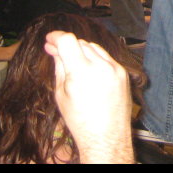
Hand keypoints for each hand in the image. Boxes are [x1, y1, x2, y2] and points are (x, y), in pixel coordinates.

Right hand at [45, 30, 133, 163]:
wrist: (106, 136)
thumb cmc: (80, 120)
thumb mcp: (61, 93)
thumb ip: (59, 67)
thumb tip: (53, 49)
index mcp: (81, 72)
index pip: (68, 40)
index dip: (56, 36)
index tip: (49, 38)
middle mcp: (100, 66)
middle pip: (80, 43)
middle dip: (68, 45)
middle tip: (56, 51)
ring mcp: (114, 68)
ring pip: (94, 47)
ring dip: (82, 50)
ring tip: (73, 63)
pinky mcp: (123, 72)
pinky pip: (106, 57)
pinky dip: (96, 59)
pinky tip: (89, 70)